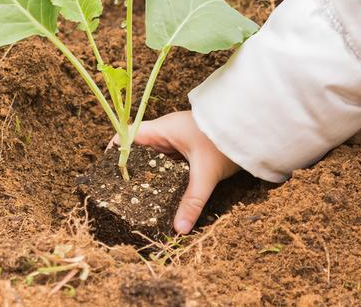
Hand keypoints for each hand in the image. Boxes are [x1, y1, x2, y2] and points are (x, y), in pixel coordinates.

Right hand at [108, 111, 239, 233]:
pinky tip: (160, 194)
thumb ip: (192, 201)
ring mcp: (178, 142)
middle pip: (139, 151)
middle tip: (119, 193)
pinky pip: (169, 165)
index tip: (106, 173)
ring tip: (136, 198)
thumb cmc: (225, 142)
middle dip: (130, 170)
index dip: (115, 152)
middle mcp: (167, 134)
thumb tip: (179, 229)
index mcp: (163, 130)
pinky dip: (163, 177)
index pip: (129, 136)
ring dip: (148, 175)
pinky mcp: (189, 151)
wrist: (253, 131)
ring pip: (155, 160)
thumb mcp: (206, 173)